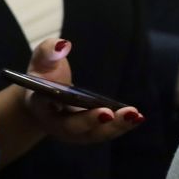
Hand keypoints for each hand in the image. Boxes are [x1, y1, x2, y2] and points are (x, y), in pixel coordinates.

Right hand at [22, 38, 143, 142]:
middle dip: (91, 121)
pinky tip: (138, 117)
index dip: (57, 106)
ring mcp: (75, 132)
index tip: (70, 101)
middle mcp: (56, 125)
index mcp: (40, 107)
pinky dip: (122, 126)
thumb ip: (48, 51)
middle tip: (108, 113)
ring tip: (133, 114)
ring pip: (93, 134)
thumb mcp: (42, 59)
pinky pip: (105, 131)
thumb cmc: (44, 75)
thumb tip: (63, 45)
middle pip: (73, 128)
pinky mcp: (90, 131)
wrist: (47, 97)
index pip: (47, 108)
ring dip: (113, 127)